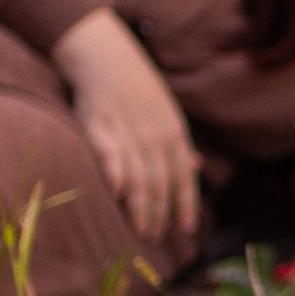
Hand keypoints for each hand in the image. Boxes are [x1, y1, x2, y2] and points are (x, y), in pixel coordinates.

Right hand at [53, 8, 200, 247]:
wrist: (107, 55)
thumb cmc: (138, 88)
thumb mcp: (166, 112)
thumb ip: (177, 143)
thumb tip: (196, 167)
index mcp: (174, 132)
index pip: (184, 175)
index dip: (186, 203)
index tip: (188, 229)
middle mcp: (154, 134)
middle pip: (161, 182)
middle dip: (161, 213)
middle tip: (157, 239)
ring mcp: (127, 130)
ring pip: (139, 175)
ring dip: (142, 207)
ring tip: (142, 230)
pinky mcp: (98, 125)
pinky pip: (108, 153)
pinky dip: (115, 172)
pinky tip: (118, 193)